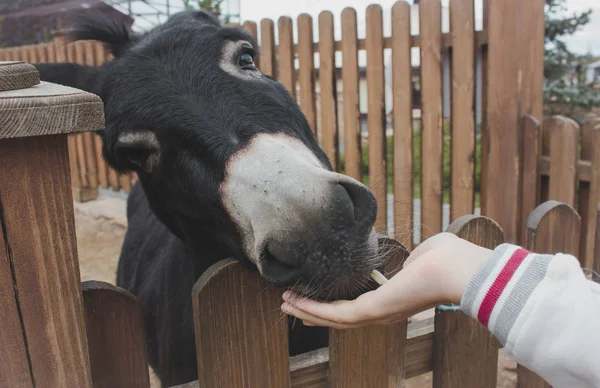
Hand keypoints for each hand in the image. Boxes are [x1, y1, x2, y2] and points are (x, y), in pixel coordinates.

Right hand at [280, 232, 491, 328]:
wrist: (456, 269)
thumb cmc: (445, 259)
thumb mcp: (422, 257)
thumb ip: (411, 260)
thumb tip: (412, 256)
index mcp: (391, 301)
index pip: (355, 308)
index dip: (332, 306)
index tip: (313, 299)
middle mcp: (382, 314)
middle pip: (339, 319)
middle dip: (313, 312)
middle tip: (290, 305)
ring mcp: (376, 315)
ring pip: (333, 319)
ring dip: (307, 311)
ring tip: (285, 303)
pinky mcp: (372, 311)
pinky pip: (336, 314)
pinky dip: (313, 309)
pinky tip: (296, 302)